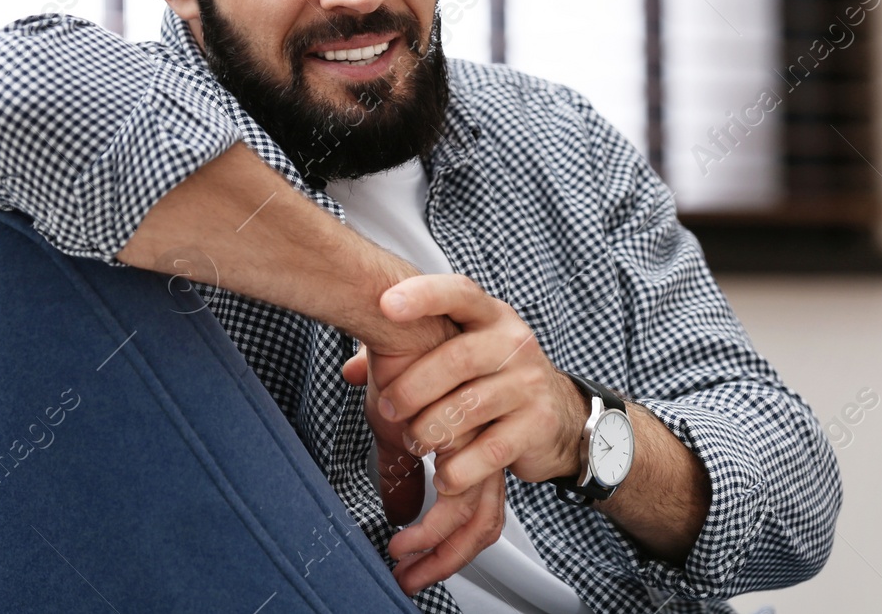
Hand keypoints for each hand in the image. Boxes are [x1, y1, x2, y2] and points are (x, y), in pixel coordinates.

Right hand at [344, 341, 507, 594]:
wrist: (394, 305)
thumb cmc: (399, 350)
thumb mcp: (399, 412)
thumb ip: (403, 461)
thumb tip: (399, 507)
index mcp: (479, 428)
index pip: (481, 500)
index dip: (455, 542)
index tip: (421, 567)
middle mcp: (487, 432)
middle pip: (483, 514)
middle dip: (446, 555)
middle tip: (410, 577)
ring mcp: (481, 432)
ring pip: (469, 511)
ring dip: (433, 546)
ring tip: (399, 560)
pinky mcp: (464, 431)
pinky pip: (455, 496)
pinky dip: (428, 527)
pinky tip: (400, 535)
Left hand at [373, 274, 587, 497]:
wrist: (561, 415)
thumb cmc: (492, 378)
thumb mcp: (459, 352)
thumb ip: (404, 353)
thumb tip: (349, 369)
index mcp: (490, 316)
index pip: (459, 292)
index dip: (423, 296)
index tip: (386, 304)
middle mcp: (514, 342)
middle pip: (457, 358)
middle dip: (411, 387)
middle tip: (385, 411)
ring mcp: (529, 383)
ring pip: (470, 406)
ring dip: (429, 430)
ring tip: (413, 443)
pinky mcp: (537, 425)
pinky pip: (491, 449)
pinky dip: (460, 468)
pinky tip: (443, 476)